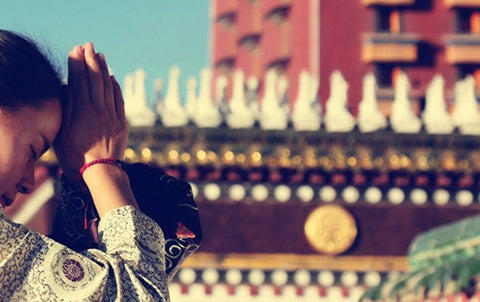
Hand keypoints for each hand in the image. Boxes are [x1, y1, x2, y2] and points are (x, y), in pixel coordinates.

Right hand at [54, 43, 127, 181]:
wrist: (101, 171)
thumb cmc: (77, 155)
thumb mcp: (63, 133)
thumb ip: (67, 108)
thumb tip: (67, 87)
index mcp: (83, 111)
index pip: (80, 81)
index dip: (77, 64)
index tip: (76, 50)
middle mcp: (99, 109)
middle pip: (95, 79)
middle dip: (91, 60)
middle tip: (89, 45)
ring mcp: (112, 115)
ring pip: (108, 87)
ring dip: (104, 69)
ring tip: (101, 55)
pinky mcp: (122, 123)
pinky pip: (120, 100)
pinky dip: (116, 87)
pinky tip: (112, 78)